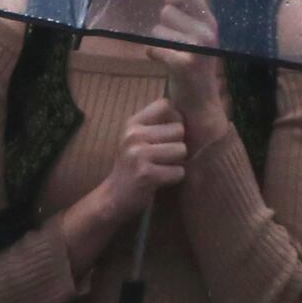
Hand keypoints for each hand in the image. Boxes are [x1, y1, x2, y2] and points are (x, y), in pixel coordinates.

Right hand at [99, 97, 189, 224]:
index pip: (166, 105)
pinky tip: (159, 180)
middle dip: (177, 145)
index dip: (175, 118)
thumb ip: (157, 125)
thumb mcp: (137, 139)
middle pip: (179, 129)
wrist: (113, 197)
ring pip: (181, 150)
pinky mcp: (146, 174)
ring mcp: (138, 154)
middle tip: (162, 157)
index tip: (169, 134)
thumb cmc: (132, 166)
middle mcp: (134, 135)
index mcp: (133, 123)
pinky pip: (178, 171)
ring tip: (161, 168)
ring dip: (176, 163)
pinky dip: (174, 178)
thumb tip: (187, 115)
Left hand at [148, 0, 229, 138]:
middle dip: (161, 27)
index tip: (168, 6)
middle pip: (167, 12)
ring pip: (157, 30)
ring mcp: (197, 48)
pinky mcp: (184, 64)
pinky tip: (161, 61)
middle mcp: (207, 32)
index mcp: (210, 23)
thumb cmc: (195, 68)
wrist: (200, 104)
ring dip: (157, 42)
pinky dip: (152, 54)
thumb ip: (195, 12)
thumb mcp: (200, 36)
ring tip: (169, 55)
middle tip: (171, 43)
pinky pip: (153, 48)